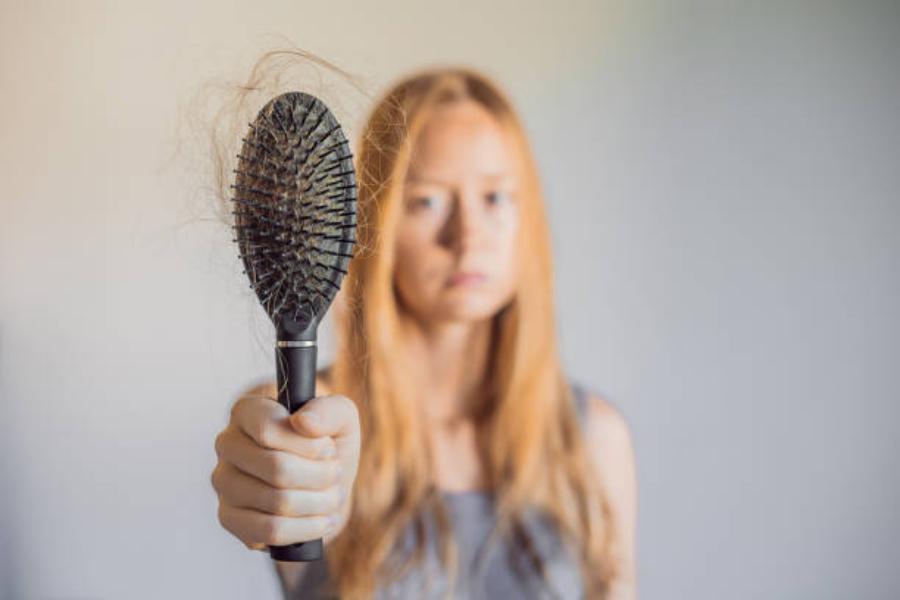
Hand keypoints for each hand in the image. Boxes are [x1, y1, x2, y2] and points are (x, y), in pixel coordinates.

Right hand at [211, 388, 360, 550]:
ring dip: (318, 503)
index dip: (310, 445)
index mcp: (247, 412)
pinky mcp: (229, 518)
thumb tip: (303, 423)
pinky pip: (269, 531)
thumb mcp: (340, 416)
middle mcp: (227, 445)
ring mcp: (224, 483)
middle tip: (336, 474)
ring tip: (332, 496)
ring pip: (277, 502)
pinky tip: (322, 520)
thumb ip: (328, 411)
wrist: (322, 477)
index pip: (269, 430)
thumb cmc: (327, 440)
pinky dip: (306, 529)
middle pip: (277, 469)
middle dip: (320, 476)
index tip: (328, 449)